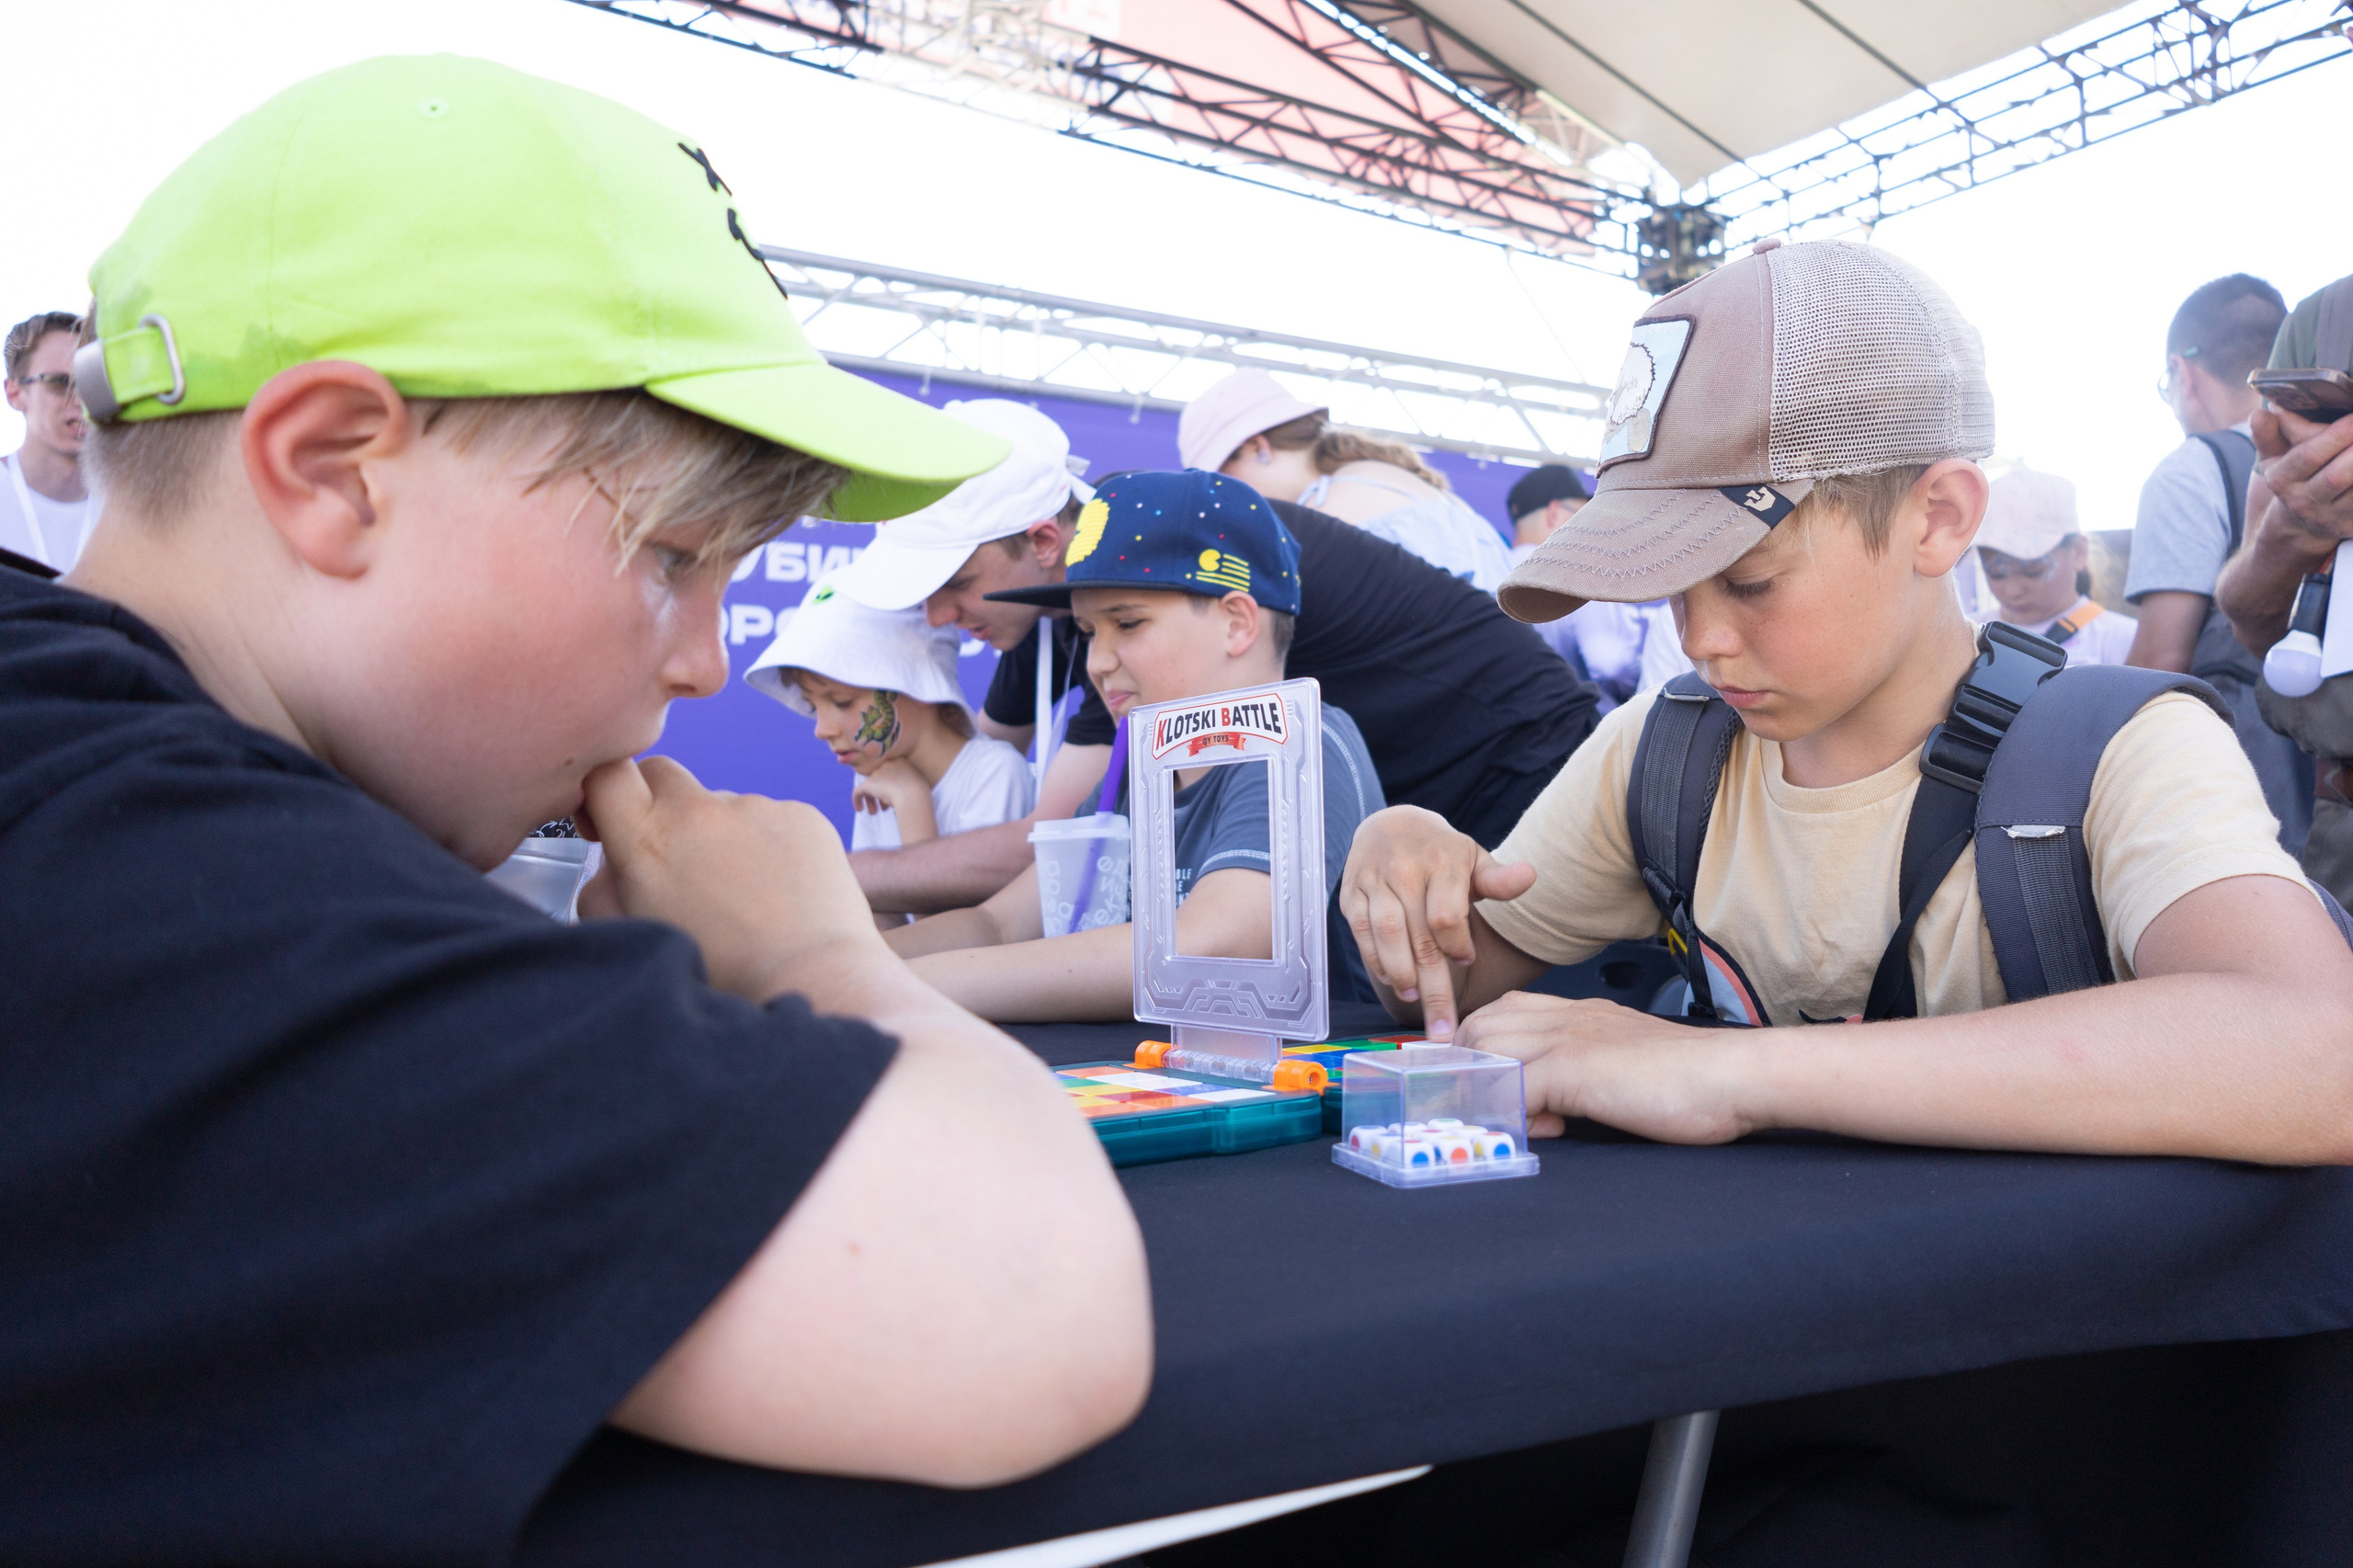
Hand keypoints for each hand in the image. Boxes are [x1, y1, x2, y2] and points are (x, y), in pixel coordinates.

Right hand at [575, 755, 884, 1000]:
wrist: (812, 979)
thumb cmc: (722, 973)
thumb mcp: (636, 936)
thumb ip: (605, 888)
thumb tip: (613, 859)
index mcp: (649, 840)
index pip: (607, 773)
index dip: (604, 791)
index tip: (612, 820)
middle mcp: (700, 811)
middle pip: (661, 773)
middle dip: (659, 805)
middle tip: (678, 858)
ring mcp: (756, 807)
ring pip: (721, 805)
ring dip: (722, 835)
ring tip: (745, 897)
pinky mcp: (801, 814)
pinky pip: (770, 818)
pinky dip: (769, 845)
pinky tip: (780, 893)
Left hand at [852, 759, 927, 816]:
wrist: (913, 796)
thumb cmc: (920, 793)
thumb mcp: (919, 783)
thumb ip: (909, 783)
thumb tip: (900, 794)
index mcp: (900, 762)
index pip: (890, 774)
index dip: (890, 787)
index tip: (893, 799)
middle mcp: (887, 765)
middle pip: (879, 780)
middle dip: (880, 795)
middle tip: (884, 808)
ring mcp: (877, 774)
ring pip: (869, 787)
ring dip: (871, 799)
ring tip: (874, 812)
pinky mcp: (868, 784)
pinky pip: (858, 791)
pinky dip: (857, 800)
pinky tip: (860, 809)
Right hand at [1338, 806, 1535, 1038]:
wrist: (1391, 824)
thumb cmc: (1441, 852)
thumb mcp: (1474, 859)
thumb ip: (1498, 879)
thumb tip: (1529, 876)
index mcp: (1442, 861)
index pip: (1447, 917)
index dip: (1457, 946)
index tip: (1467, 960)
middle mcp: (1406, 870)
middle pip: (1420, 937)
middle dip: (1433, 989)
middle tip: (1443, 1030)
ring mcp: (1375, 881)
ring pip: (1386, 935)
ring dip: (1401, 973)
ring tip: (1414, 999)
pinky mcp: (1352, 894)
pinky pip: (1361, 933)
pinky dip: (1375, 960)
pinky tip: (1392, 981)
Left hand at [1455, 992, 1760, 1143]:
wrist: (1732, 1075)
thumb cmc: (1694, 1078)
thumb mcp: (1626, 1066)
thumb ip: (1585, 1079)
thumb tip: (1549, 1114)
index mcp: (1581, 1013)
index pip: (1505, 1010)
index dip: (1481, 1044)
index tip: (1477, 1079)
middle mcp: (1567, 1019)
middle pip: (1481, 1024)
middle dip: (1466, 1066)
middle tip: (1478, 1106)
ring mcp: (1568, 1041)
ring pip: (1487, 1049)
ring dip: (1480, 1087)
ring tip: (1497, 1119)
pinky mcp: (1574, 1071)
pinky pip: (1511, 1088)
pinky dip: (1507, 1113)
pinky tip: (1531, 1131)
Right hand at [2252, 404, 2352, 543]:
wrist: (2301, 525)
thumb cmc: (2293, 479)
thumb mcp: (2273, 458)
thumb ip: (2267, 433)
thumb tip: (2262, 412)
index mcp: (2282, 480)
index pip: (2308, 456)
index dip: (2335, 436)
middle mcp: (2305, 502)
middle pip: (2338, 476)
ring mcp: (2332, 517)